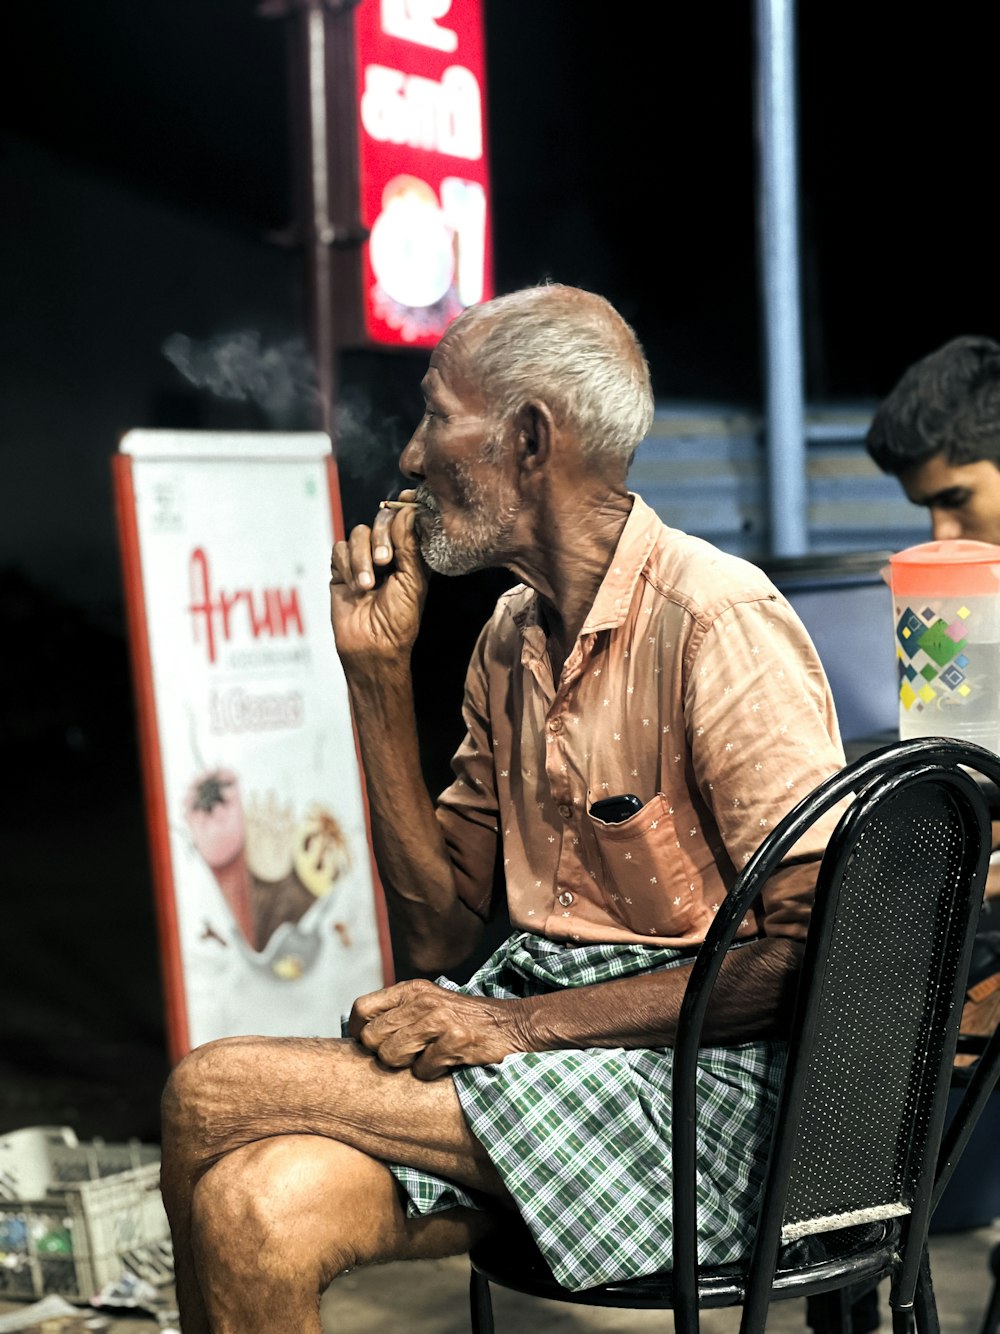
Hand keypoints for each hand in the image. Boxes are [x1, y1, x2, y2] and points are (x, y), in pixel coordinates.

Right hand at [329, 490, 428, 663]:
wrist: (372, 646)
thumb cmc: (399, 620)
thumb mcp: (412, 581)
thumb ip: (409, 545)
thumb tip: (408, 512)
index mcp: (411, 555)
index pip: (407, 521)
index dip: (406, 509)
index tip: (405, 499)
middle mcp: (388, 553)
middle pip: (382, 520)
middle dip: (382, 537)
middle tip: (385, 561)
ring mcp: (363, 559)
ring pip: (358, 533)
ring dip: (363, 556)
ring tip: (369, 583)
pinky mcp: (341, 569)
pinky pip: (340, 549)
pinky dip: (348, 565)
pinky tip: (356, 586)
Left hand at [348, 979, 525, 1079]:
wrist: (512, 1025)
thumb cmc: (464, 1020)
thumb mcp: (429, 1004)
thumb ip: (398, 1012)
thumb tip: (358, 1034)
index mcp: (411, 989)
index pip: (361, 1008)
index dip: (357, 1032)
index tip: (369, 1048)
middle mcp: (422, 1000)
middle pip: (371, 1037)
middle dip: (383, 1055)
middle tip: (406, 1057)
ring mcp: (439, 1018)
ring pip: (391, 1055)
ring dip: (406, 1066)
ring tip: (426, 1058)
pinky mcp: (456, 1039)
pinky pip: (423, 1069)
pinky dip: (432, 1073)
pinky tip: (447, 1063)